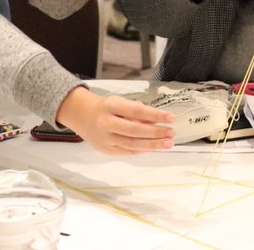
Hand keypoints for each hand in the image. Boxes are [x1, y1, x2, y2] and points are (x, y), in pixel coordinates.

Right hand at [55, 87, 175, 154]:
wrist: (81, 115)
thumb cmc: (106, 108)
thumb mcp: (120, 102)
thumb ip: (137, 111)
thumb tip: (156, 122)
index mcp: (110, 106)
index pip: (136, 111)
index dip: (155, 115)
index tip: (171, 118)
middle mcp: (106, 123)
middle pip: (134, 130)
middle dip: (156, 133)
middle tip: (172, 133)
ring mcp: (104, 138)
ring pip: (131, 144)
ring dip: (152, 145)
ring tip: (167, 143)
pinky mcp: (105, 149)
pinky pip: (126, 152)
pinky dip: (141, 150)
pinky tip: (153, 148)